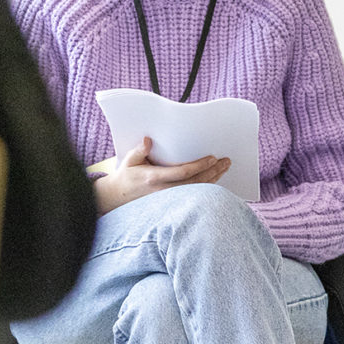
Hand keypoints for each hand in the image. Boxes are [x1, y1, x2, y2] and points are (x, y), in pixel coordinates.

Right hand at [92, 137, 232, 213]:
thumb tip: (148, 140)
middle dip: (213, 172)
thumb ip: (139, 150)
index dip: (199, 166)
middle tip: (226, 161)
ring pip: (196, 191)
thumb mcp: (129, 161)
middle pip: (195, 183)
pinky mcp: (171, 203)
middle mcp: (164, 191)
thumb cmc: (126, 176)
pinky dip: (206, 187)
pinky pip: (193, 196)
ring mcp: (168, 199)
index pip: (182, 173)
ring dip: (213, 179)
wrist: (117, 198)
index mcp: (154, 178)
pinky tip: (215, 180)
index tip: (212, 158)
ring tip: (225, 168)